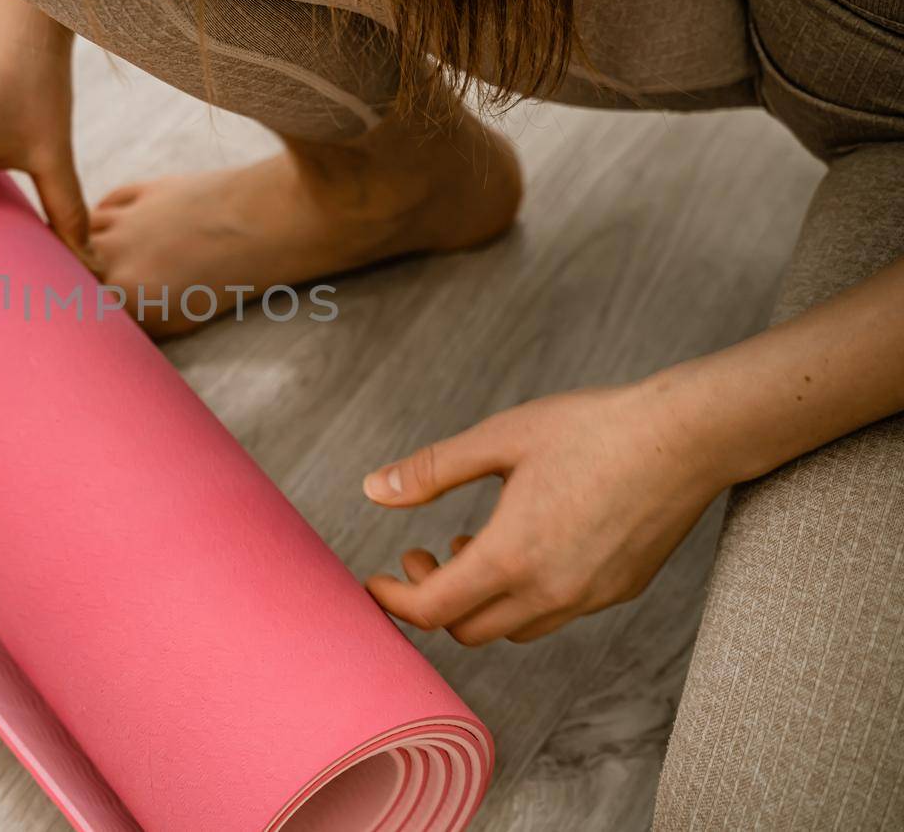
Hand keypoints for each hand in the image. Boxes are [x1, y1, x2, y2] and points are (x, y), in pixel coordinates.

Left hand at [361, 382, 729, 644]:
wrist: (687, 437)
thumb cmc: (591, 429)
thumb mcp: (498, 440)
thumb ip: (431, 471)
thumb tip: (373, 490)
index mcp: (512, 557)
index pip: (433, 611)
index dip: (393, 601)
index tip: (375, 581)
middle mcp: (552, 592)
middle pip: (468, 630)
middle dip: (432, 601)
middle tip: (421, 555)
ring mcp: (590, 597)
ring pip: (514, 628)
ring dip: (479, 601)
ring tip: (469, 548)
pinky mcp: (620, 590)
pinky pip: (556, 614)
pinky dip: (523, 596)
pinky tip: (525, 547)